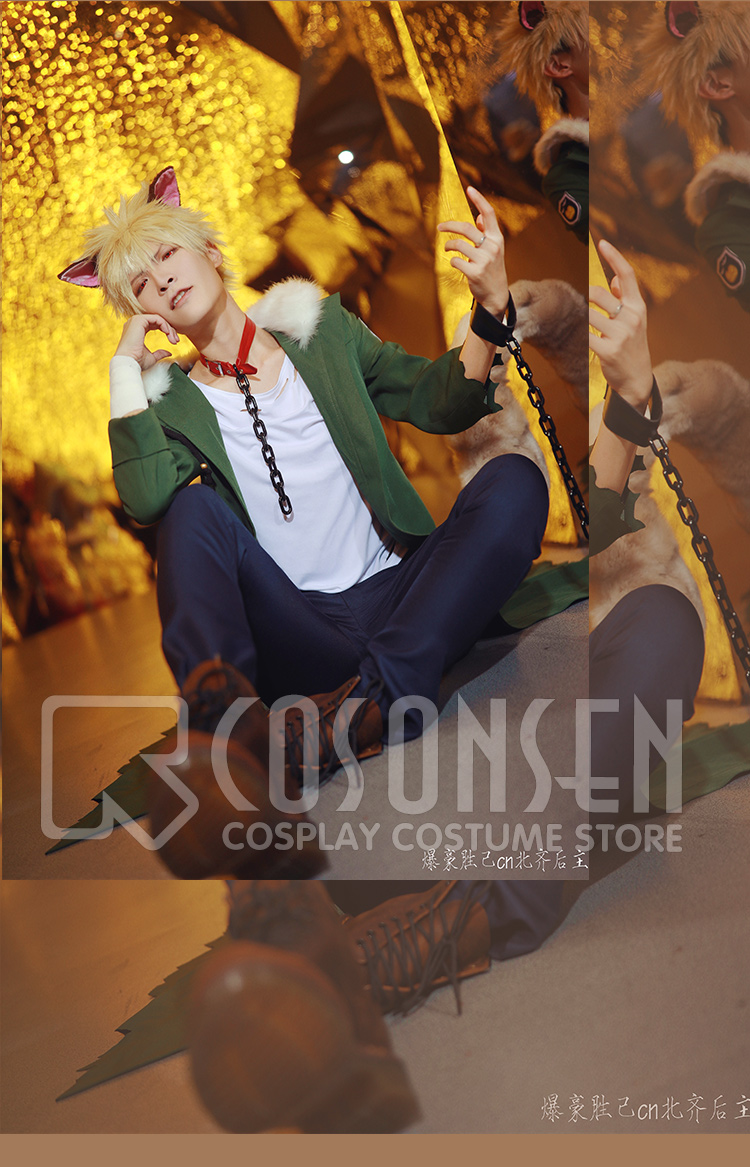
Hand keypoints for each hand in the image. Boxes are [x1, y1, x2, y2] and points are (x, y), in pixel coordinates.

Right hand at [114, 314, 179, 370]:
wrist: (128, 363)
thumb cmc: (136, 361)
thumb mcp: (151, 357)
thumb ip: (159, 353)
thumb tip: (168, 352)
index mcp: (137, 330)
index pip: (155, 325)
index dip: (167, 332)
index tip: (175, 342)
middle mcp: (135, 323)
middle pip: (158, 321)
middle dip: (170, 330)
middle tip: (176, 341)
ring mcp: (136, 320)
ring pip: (158, 319)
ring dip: (168, 328)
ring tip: (174, 339)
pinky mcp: (138, 320)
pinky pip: (156, 318)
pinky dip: (164, 324)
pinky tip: (168, 333)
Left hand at [438, 187, 508, 317]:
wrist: (496, 295)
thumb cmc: (492, 269)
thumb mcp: (494, 250)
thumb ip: (487, 233)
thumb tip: (479, 217)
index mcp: (497, 238)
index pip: (490, 214)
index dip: (479, 200)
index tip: (469, 188)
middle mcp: (492, 247)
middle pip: (466, 228)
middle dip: (449, 226)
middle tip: (439, 227)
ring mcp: (484, 260)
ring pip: (458, 245)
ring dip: (448, 246)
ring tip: (447, 249)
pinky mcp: (474, 272)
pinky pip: (456, 260)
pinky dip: (453, 261)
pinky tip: (457, 264)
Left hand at [589, 240, 653, 408]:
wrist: (636, 380)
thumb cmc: (632, 347)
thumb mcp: (634, 321)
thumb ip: (624, 298)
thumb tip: (615, 277)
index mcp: (638, 307)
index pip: (628, 275)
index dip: (614, 257)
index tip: (602, 243)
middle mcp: (632, 317)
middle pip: (598, 293)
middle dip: (588, 299)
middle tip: (590, 311)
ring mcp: (621, 334)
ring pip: (589, 314)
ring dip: (584, 320)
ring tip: (592, 331)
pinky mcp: (608, 350)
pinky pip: (585, 335)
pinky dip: (582, 336)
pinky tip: (587, 342)